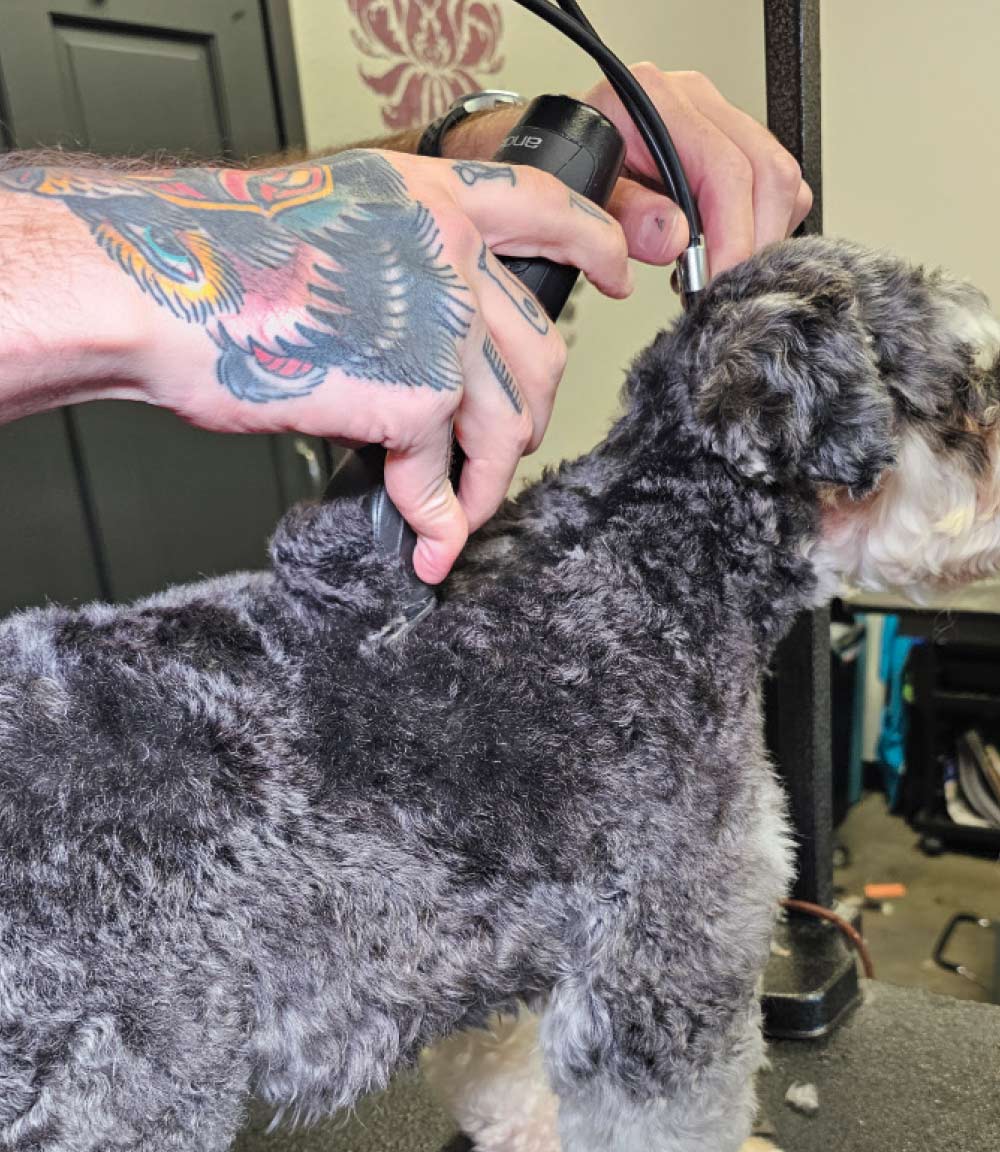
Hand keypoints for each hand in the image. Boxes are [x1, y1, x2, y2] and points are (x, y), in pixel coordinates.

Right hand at [0, 151, 630, 582]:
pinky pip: (440, 477)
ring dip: (488, 485)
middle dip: (529, 418)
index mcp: (430, 199)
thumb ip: (398, 270)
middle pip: (540, 350)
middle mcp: (451, 255)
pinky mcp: (415, 395)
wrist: (160, 285)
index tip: (618, 270)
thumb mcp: (334, 226)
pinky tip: (426, 544)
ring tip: (461, 516)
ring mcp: (441, 325)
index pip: (545, 208)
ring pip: (507, 425)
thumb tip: (428, 343)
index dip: (595, 243)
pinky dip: (435, 521)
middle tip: (503, 452)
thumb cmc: (217, 261)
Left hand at [451, 66, 812, 276]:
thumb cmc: (562, 173)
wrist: (552, 155)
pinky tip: (726, 247)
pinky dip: (762, 224)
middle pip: (768, 171)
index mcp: (654, 103)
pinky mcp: (730, 141)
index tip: (717, 282)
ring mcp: (717, 117)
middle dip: (754, 241)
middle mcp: (694, 101)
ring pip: (780, 179)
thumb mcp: (580, 199)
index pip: (725, 169)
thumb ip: (625, 216)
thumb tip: (675, 238)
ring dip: (762, 235)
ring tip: (719, 269)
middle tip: (723, 288)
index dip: (732, 235)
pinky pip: (775, 184)